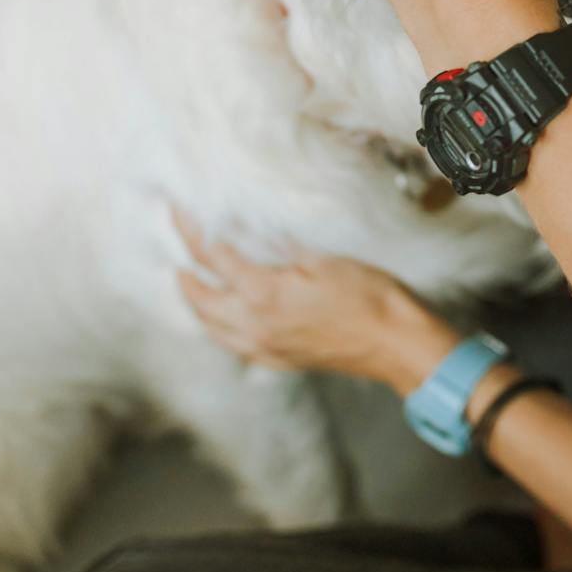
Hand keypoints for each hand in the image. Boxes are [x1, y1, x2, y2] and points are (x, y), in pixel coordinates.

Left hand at [173, 209, 461, 392]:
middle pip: (199, 298)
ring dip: (195, 302)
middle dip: (184, 271)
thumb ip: (280, 244)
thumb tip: (249, 225)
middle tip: (179, 246)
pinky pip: (231, 344)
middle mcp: (253, 324)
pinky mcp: (276, 360)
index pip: (213, 256)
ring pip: (210, 326)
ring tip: (190, 281)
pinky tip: (223, 316)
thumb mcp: (324, 258)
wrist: (393, 343)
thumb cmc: (367, 296)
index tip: (179, 210)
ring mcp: (263, 347)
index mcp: (263, 294)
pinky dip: (216, 326)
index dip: (193, 230)